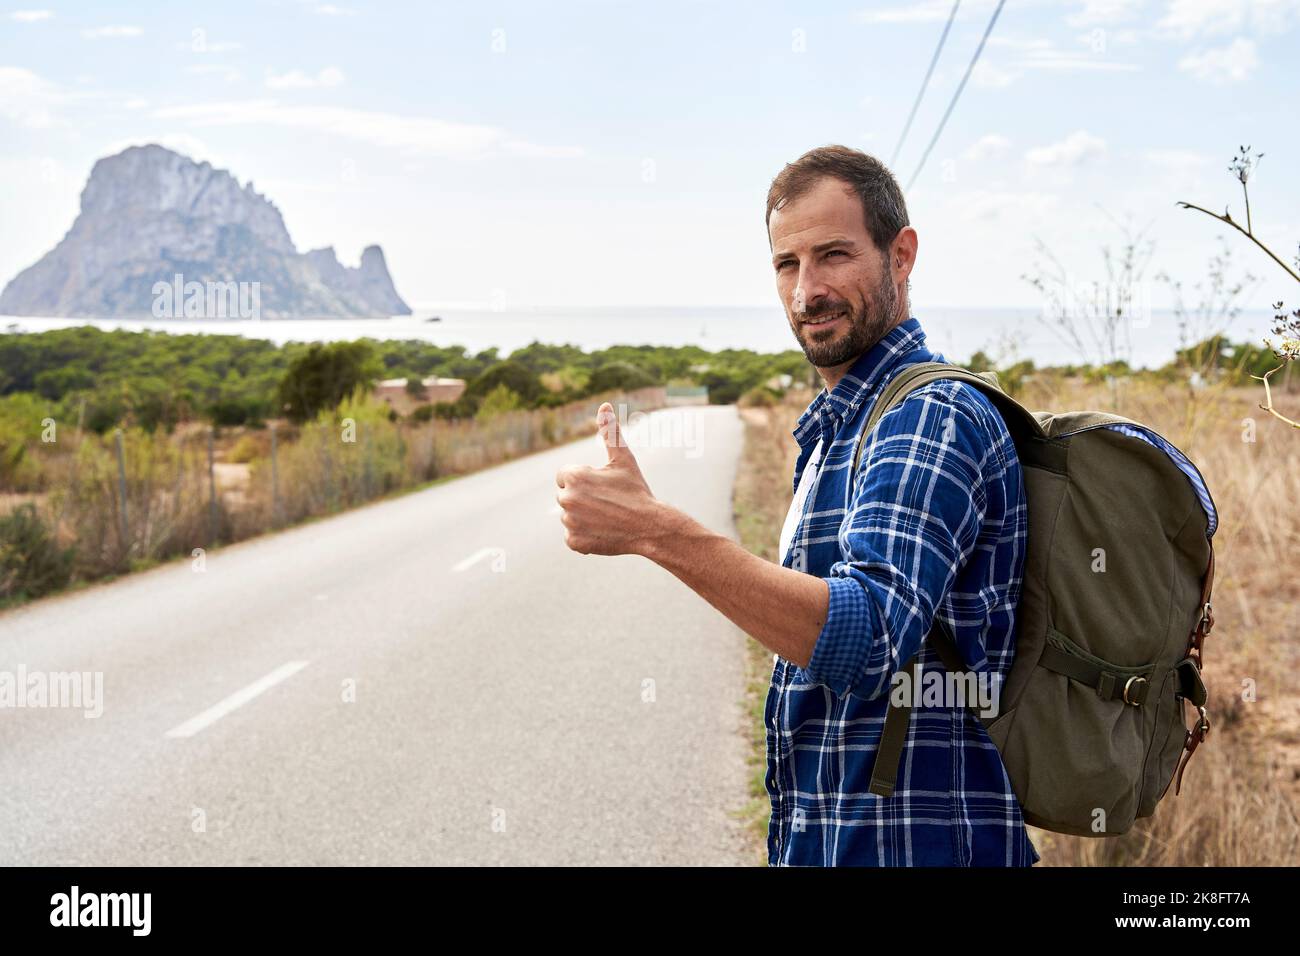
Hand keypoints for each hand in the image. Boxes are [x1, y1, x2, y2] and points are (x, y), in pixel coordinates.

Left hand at [556, 402, 659, 555]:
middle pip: (565, 495)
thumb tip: (604, 406)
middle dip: (582, 497)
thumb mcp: (624, 459)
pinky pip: (572, 535)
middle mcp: (566, 499)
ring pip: (569, 516)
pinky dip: (584, 534)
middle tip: (607, 501)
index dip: (585, 479)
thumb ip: (610, 432)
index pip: (565, 475)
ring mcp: (569, 523)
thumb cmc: (637, 490)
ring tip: (607, 516)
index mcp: (574, 477)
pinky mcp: (574, 542)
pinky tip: (603, 530)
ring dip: (583, 516)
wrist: (651, 526)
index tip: (602, 485)